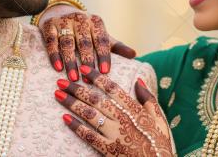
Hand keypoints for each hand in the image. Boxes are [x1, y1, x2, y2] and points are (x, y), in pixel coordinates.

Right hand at [39, 5, 135, 81]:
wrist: (58, 11)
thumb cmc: (84, 30)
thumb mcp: (100, 35)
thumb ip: (116, 46)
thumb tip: (134, 55)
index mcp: (96, 22)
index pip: (102, 40)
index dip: (104, 56)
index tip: (106, 72)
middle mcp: (80, 19)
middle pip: (84, 42)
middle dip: (87, 61)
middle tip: (88, 79)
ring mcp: (63, 21)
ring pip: (67, 43)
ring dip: (70, 61)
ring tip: (73, 78)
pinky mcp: (48, 24)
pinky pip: (51, 41)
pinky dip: (54, 55)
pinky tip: (57, 67)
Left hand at [56, 66, 174, 156]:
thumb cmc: (158, 140)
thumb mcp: (159, 117)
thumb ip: (147, 97)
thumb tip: (138, 79)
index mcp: (134, 109)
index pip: (112, 88)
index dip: (96, 77)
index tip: (84, 69)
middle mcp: (122, 119)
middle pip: (96, 99)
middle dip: (77, 88)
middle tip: (61, 81)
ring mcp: (114, 134)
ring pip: (90, 115)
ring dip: (72, 104)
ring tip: (58, 95)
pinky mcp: (108, 149)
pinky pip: (89, 136)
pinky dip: (76, 127)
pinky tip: (64, 119)